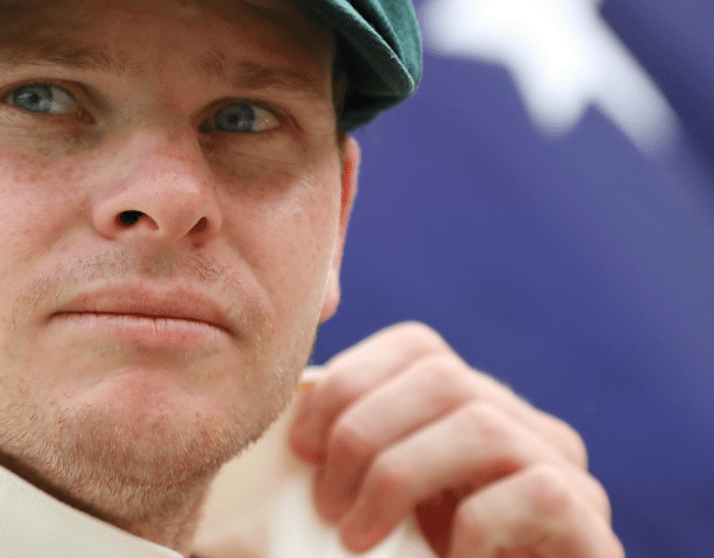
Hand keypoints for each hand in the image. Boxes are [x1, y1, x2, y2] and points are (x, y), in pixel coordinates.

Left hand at [288, 322, 623, 557]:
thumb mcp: (387, 508)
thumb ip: (357, 464)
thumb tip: (292, 434)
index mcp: (475, 408)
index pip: (417, 347)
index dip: (350, 379)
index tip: (301, 443)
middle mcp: (527, 426)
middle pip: (441, 377)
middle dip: (363, 432)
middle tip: (325, 502)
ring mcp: (567, 472)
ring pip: (480, 425)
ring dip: (399, 476)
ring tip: (357, 535)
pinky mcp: (588, 525)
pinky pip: (530, 494)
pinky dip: (470, 530)